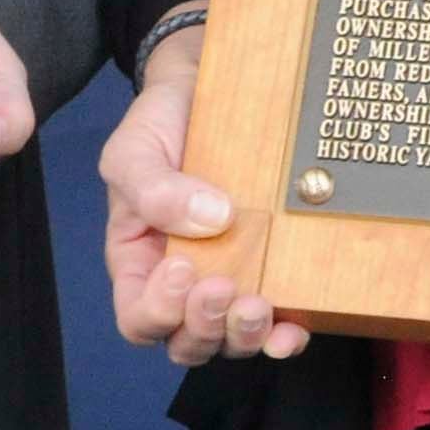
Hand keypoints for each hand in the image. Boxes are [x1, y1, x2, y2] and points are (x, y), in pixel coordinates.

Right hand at [95, 23, 303, 360]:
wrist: (208, 88)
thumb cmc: (160, 125)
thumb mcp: (136, 151)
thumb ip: (155, 189)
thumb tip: (210, 219)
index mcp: (141, 264)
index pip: (140, 317)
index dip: (159, 311)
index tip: (182, 268)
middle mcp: (187, 284)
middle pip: (187, 341)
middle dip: (205, 328)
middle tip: (225, 289)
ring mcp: (234, 278)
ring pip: (232, 340)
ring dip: (244, 335)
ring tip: (258, 305)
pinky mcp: (275, 269)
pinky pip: (280, 321)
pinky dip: (286, 333)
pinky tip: (294, 327)